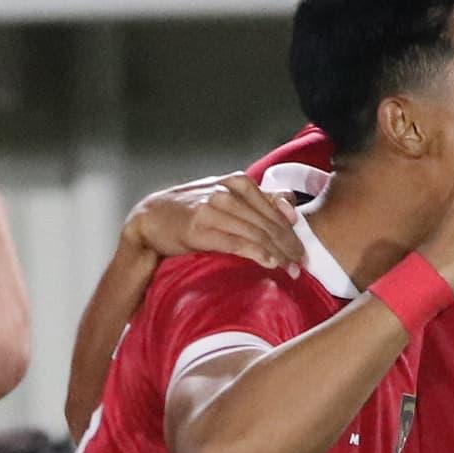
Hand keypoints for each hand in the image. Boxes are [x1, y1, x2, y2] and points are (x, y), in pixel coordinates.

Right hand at [127, 173, 304, 270]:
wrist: (150, 217)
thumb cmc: (189, 209)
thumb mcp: (224, 196)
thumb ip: (256, 199)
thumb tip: (289, 203)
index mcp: (237, 182)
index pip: (275, 208)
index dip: (293, 231)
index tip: (303, 251)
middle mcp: (227, 192)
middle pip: (269, 222)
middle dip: (289, 245)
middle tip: (301, 265)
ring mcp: (214, 209)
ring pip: (257, 232)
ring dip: (277, 253)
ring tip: (290, 270)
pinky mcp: (200, 228)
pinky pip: (236, 242)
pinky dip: (256, 253)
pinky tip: (269, 262)